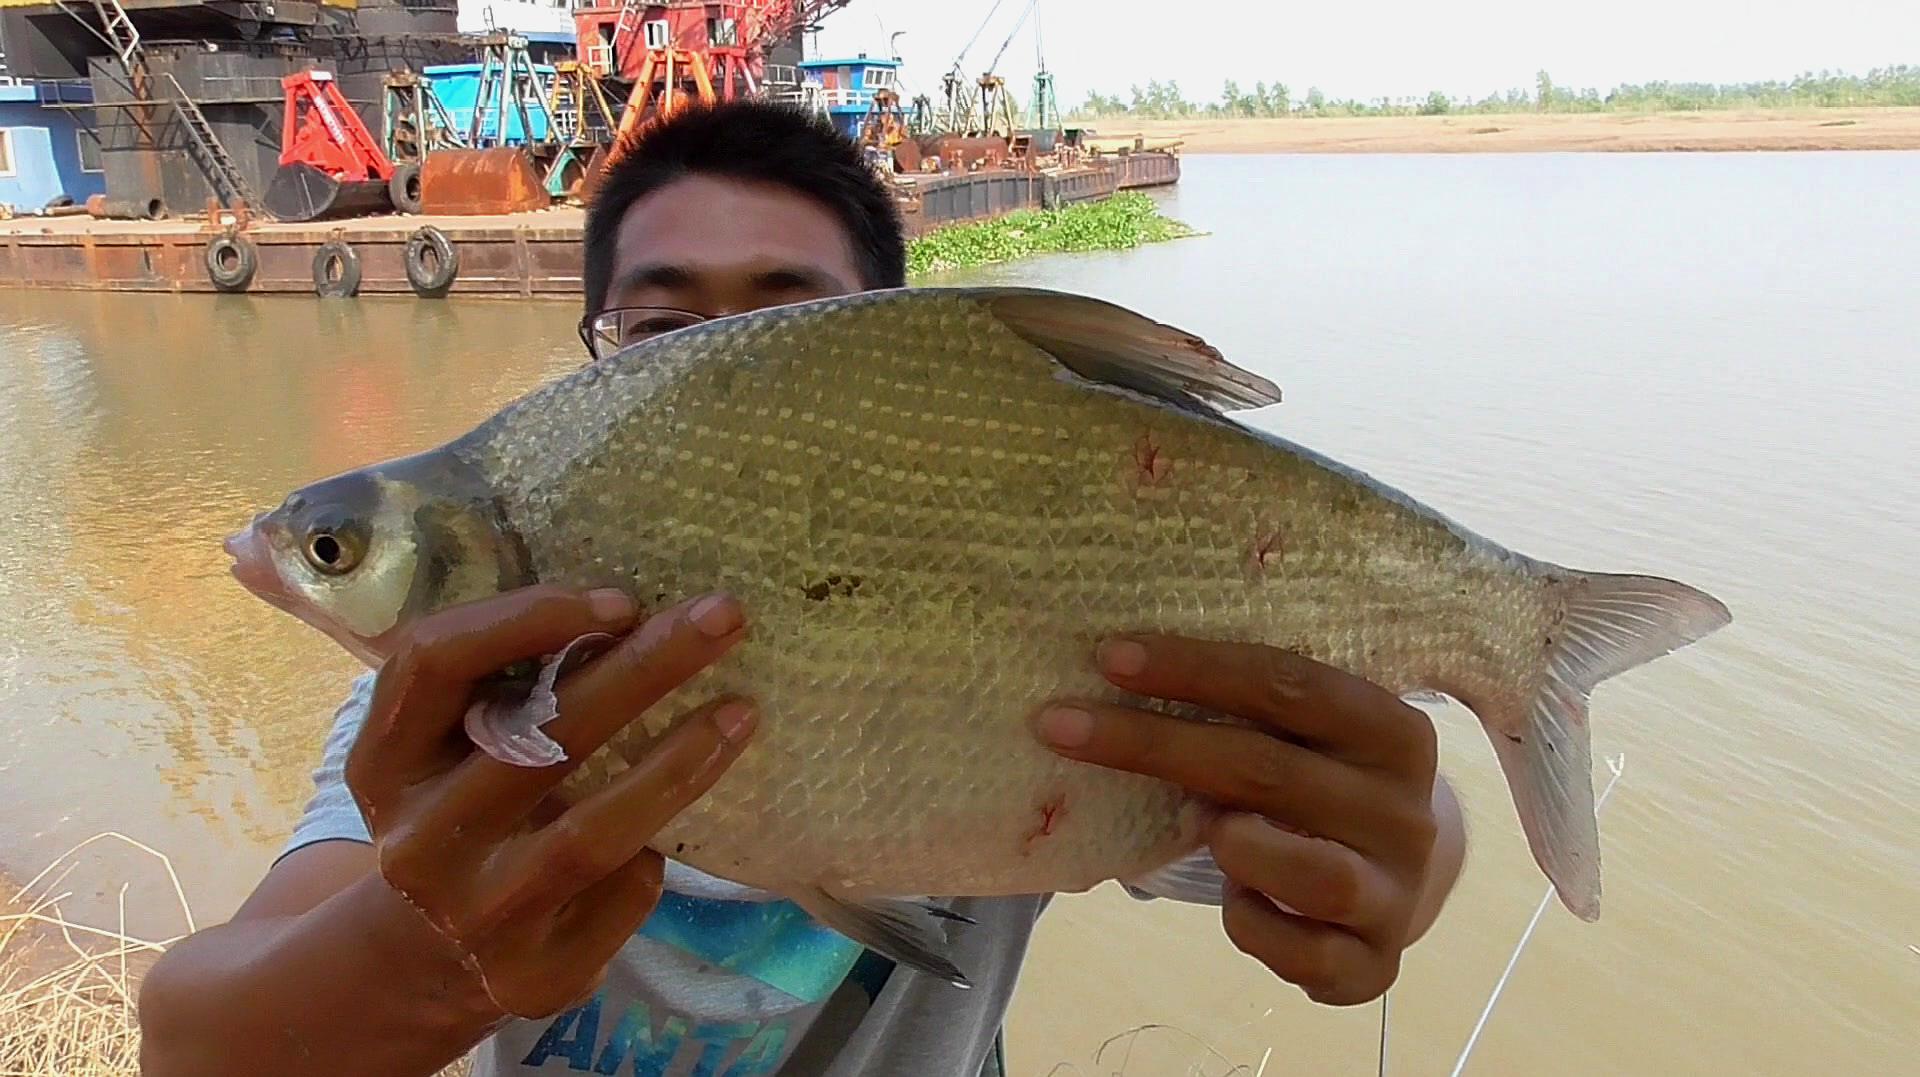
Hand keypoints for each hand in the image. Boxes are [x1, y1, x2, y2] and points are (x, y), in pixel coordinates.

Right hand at [344, 585, 754, 1019]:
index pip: (432, 664)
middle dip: (642, 667)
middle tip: (722, 617)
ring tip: (740, 713)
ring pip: (589, 832)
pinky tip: (686, 827)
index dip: (525, 619)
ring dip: (675, 764)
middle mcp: (417, 840)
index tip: (620, 600)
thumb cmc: (465, 813)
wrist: (429, 960)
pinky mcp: (531, 975)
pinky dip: (659, 854)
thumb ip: (506, 690)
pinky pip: (621, 893)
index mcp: (384, 764)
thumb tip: (637, 618)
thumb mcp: (448, 750)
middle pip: (537, 738)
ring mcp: (472, 915)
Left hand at [1037, 635, 1453, 1005]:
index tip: (1109, 657)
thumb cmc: (1318, 790)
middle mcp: (1407, 814)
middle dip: (1154, 745)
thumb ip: (1245, 713)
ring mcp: (1395, 895)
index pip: (1290, 687)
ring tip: (1202, 827)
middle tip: (1062, 726)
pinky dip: (1254, 927)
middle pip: (1270, 770)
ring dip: (1237, 845)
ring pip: (1314, 874)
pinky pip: (1304, 955)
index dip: (1196, 669)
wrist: (1390, 883)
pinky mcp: (1373, 967)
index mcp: (1394, 735)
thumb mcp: (1304, 740)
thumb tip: (1119, 672)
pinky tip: (1234, 901)